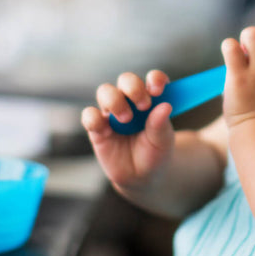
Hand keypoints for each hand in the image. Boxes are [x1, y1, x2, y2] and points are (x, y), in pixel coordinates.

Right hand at [81, 70, 174, 191]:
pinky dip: (94, 119)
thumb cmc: (155, 153)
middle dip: (133, 88)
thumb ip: (161, 125)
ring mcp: (112, 113)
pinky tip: (106, 131)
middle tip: (143, 105)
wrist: (142, 176)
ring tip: (126, 119)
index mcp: (151, 98)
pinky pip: (89, 116)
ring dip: (114, 101)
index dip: (155, 79)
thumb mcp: (163, 142)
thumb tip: (165, 106)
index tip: (158, 89)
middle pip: (126, 80)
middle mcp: (130, 101)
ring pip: (105, 92)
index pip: (153, 79)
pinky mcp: (96, 128)